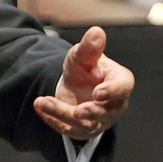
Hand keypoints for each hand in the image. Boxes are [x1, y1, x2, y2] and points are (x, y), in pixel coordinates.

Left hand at [35, 25, 133, 139]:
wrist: (73, 83)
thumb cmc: (84, 67)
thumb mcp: (82, 55)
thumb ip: (89, 47)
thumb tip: (96, 32)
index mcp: (119, 82)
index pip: (122, 88)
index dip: (112, 91)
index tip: (98, 93)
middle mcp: (114, 105)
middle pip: (106, 113)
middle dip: (91, 112)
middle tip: (77, 110)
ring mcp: (99, 120)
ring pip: (85, 124)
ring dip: (63, 114)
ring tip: (43, 102)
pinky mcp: (82, 129)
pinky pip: (68, 129)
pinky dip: (53, 120)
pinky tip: (40, 107)